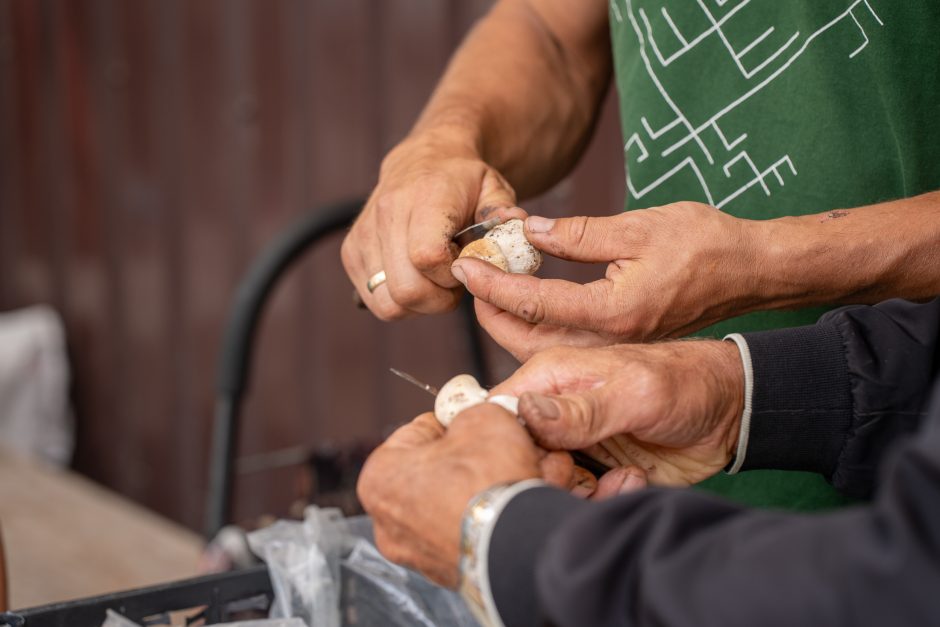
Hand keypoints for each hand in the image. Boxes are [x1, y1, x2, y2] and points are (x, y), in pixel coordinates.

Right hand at [341, 131, 525, 319]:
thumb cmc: (464, 181)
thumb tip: (516, 229)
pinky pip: (374, 300)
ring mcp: (364, 235)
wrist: (423, 160)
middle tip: (454, 279)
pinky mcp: (351, 252)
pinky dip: (399, 300)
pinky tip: (416, 277)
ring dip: (418, 303)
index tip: (466, 263)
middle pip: (407, 290)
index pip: (426, 257)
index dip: (451, 275)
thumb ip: (505, 213)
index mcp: (425, 197)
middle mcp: (386, 214)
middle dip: (438, 298)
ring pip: (388, 303)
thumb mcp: (495, 187)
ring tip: (434, 278)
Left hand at [357, 405, 643, 586]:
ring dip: (499, 481)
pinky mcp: (453, 572)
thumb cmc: (488, 479)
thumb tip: (476, 420)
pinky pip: (479, 529)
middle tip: (509, 441)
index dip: (455, 419)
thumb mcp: (482, 417)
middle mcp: (390, 522)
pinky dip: (503, 512)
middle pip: (445, 470)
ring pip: (465, 501)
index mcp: (380, 476)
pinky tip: (535, 492)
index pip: (419, 431)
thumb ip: (472, 412)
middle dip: (483, 454)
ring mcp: (420, 553)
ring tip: (533, 465)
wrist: (520, 543)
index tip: (476, 417)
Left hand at [449, 202, 756, 360]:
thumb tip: (530, 232)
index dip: (494, 285)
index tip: (465, 266)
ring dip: (512, 323)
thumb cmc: (705, 244)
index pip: (536, 303)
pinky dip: (539, 327)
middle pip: (532, 340)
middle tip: (468, 281)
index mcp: (615, 311)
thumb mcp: (639, 227)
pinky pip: (568, 344)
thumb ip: (579, 233)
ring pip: (548, 347)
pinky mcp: (624, 344)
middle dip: (492, 313)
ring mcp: (619, 347)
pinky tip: (526, 304)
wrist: (752, 271)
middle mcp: (613, 339)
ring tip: (487, 291)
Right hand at [490, 341, 744, 485]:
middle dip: (543, 476)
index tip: (536, 463)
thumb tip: (524, 413)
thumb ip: (581, 409)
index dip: (504, 443)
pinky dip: (601, 501)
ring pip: (544, 482)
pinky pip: (577, 497)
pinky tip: (631, 483)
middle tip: (580, 477)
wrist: (729, 414)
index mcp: (549, 378)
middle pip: (516, 457)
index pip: (497, 413)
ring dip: (576, 493)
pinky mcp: (593, 470)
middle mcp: (553, 412)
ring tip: (618, 480)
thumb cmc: (684, 384)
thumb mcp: (634, 393)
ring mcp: (572, 443)